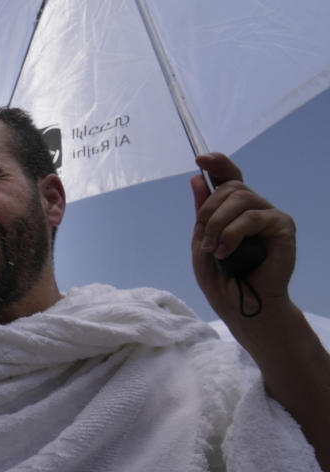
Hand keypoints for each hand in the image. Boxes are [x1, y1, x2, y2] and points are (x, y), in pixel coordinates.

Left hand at [190, 152, 295, 321]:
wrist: (241, 305)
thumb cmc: (223, 279)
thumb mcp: (201, 243)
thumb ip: (202, 213)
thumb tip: (197, 179)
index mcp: (234, 210)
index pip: (229, 177)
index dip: (217, 164)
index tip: (201, 158)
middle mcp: (254, 208)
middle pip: (230, 187)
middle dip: (208, 211)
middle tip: (202, 240)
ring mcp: (269, 216)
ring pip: (240, 198)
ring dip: (217, 224)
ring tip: (213, 249)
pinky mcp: (282, 227)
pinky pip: (252, 217)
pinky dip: (232, 234)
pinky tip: (226, 252)